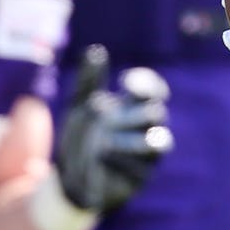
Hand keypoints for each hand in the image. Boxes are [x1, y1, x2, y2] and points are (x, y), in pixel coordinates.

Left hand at [57, 45, 173, 212]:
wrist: (68, 177)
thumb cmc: (79, 136)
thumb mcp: (78, 106)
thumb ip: (88, 80)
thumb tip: (95, 51)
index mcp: (134, 108)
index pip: (154, 91)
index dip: (147, 85)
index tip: (126, 83)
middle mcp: (145, 130)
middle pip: (156, 114)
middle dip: (133, 115)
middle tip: (106, 118)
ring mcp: (146, 156)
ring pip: (160, 142)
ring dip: (133, 139)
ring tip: (105, 141)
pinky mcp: (140, 178)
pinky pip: (142, 169)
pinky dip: (122, 160)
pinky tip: (102, 156)